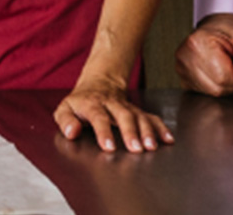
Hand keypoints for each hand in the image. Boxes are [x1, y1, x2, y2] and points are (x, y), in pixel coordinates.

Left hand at [53, 75, 173, 152]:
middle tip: (136, 149)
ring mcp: (126, 106)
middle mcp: (112, 104)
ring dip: (147, 131)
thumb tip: (71, 133)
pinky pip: (151, 117)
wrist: (98, 83)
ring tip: (151, 147)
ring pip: (139, 116)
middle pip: (123, 116)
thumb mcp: (65, 108)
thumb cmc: (80, 101)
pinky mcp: (137, 110)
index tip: (109, 147)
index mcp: (92, 104)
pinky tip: (167, 139)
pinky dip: (160, 127)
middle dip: (130, 132)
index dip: (103, 131)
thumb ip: (65, 120)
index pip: (98, 117)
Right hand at [174, 13, 232, 96]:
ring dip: (223, 82)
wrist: (217, 28)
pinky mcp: (182, 78)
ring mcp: (180, 68)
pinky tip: (214, 70)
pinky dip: (214, 84)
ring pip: (212, 92)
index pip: (224, 79)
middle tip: (230, 61)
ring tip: (222, 64)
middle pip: (217, 88)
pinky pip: (205, 92)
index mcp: (198, 43)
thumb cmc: (232, 32)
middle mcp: (184, 57)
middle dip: (230, 79)